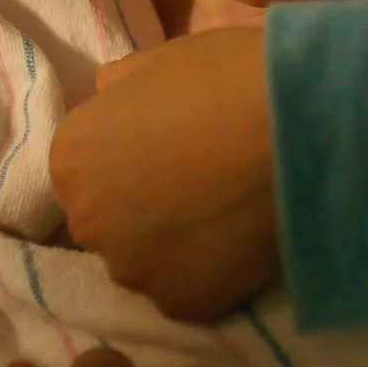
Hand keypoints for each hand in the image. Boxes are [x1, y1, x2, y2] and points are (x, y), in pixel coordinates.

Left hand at [52, 30, 277, 320]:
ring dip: (175, 246)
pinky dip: (211, 273)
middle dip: (143, 207)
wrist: (294, 129)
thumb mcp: (161, 61)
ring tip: (225, 215)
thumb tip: (108, 93)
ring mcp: (133, 271)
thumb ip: (121, 86)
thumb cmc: (223, 80)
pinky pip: (189, 291)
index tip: (169, 148)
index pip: (86, 169)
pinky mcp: (182, 305)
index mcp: (72, 158)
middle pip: (110, 221)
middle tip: (198, 184)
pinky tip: (242, 242)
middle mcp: (88, 223)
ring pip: (147, 262)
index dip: (129, 158)